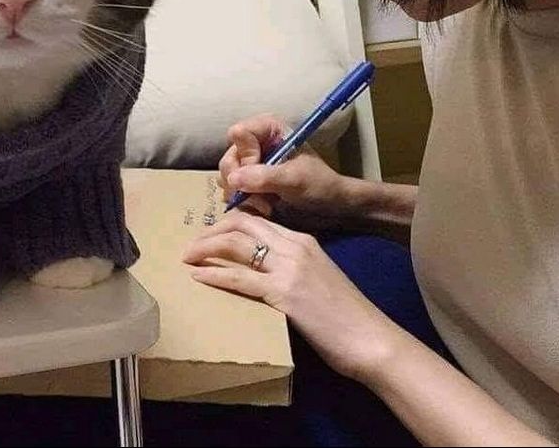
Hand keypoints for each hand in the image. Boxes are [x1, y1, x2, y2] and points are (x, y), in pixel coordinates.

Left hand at [182, 212, 399, 381]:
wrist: (371, 338)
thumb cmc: (349, 316)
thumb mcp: (321, 277)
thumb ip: (297, 267)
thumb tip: (270, 272)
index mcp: (304, 240)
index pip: (257, 220)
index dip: (228, 224)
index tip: (211, 235)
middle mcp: (294, 246)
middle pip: (241, 224)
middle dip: (211, 231)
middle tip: (192, 245)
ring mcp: (289, 268)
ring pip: (236, 244)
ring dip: (205, 248)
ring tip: (188, 257)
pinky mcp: (284, 293)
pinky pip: (240, 278)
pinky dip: (214, 274)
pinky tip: (198, 277)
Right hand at [219, 114, 350, 225]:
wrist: (331, 204)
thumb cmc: (319, 184)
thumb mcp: (294, 179)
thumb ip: (264, 177)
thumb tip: (232, 179)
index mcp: (268, 128)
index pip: (238, 134)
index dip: (246, 157)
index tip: (261, 174)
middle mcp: (255, 141)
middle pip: (229, 158)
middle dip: (241, 183)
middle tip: (262, 200)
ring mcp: (250, 161)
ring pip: (228, 177)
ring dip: (244, 195)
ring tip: (266, 205)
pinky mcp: (249, 179)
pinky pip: (232, 189)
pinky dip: (245, 201)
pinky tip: (263, 207)